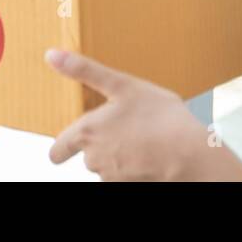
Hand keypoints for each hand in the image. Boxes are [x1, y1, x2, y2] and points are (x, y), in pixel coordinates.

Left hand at [45, 49, 241, 180]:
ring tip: (143, 136)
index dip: (60, 147)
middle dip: (100, 142)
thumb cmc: (159, 117)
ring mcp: (113, 177)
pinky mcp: (130, 186)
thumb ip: (85, 70)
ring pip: (107, 165)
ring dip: (119, 153)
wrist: (190, 155)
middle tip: (124, 125)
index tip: (64, 145)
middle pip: (87, 154)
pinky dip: (135, 166)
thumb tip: (51, 55)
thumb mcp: (122, 84)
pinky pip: (126, 176)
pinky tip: (151, 152)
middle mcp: (94, 160)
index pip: (57, 150)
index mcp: (87, 133)